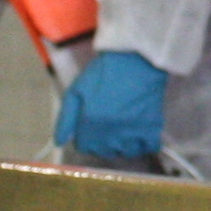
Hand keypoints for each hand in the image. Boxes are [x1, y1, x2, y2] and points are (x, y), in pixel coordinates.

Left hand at [53, 49, 166, 164]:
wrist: (135, 58)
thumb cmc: (104, 72)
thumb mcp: (76, 91)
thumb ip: (65, 119)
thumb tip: (58, 142)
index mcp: (90, 123)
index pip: (84, 147)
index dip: (86, 138)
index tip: (91, 129)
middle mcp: (110, 131)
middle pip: (104, 152)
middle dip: (103, 143)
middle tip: (108, 126)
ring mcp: (132, 131)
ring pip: (125, 152)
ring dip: (123, 145)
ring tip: (124, 130)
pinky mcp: (152, 126)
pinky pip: (148, 147)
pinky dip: (144, 144)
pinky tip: (139, 134)